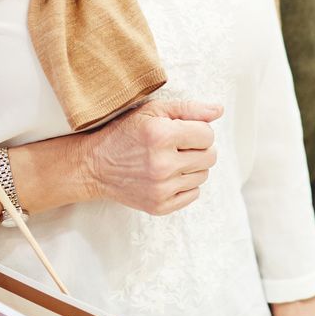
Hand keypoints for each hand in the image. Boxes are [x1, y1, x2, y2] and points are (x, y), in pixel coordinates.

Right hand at [81, 99, 221, 215]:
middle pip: (210, 156)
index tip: (182, 131)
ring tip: (170, 160)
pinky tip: (167, 176)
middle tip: (178, 146)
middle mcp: (162, 164)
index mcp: (161, 136)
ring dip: (192, 166)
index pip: (208, 135)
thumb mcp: (153, 111)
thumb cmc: (125, 133)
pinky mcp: (159, 206)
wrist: (95, 166)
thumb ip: (188, 109)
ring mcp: (161, 189)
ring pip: (203, 175)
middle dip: (198, 148)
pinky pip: (193, 194)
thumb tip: (219, 110)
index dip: (198, 130)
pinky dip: (185, 184)